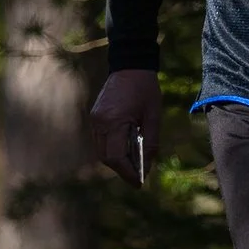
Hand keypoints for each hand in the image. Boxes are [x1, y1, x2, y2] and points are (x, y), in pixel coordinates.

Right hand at [90, 69, 162, 187]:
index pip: (116, 157)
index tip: (139, 183)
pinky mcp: (95, 116)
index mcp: (115, 122)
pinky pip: (101, 140)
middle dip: (122, 170)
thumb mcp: (153, 117)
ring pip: (101, 151)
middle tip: (138, 176)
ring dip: (116, 161)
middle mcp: (100, 122)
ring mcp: (95, 119)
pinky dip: (112, 149)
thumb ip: (150, 142)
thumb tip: (147, 166)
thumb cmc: (145, 90)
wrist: (130, 65)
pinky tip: (126, 149)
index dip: (127, 173)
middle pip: (106, 157)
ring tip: (133, 165)